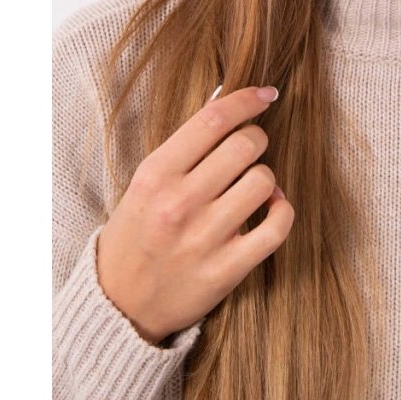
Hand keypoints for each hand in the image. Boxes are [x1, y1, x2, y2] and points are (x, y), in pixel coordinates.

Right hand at [95, 85, 293, 344]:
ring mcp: (204, 238)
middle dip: (256, 139)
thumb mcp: (146, 182)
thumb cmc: (137, 232)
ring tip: (251, 186)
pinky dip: (282, 210)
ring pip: (264, 181)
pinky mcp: (226, 270)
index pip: (213, 119)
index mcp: (156, 174)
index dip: (247, 99)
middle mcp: (179, 203)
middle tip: (249, 149)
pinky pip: (277, 227)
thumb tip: (228, 102)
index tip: (266, 94)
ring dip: (265, 178)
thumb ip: (185, 147)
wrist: (118, 304)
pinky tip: (270, 208)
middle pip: (245, 145)